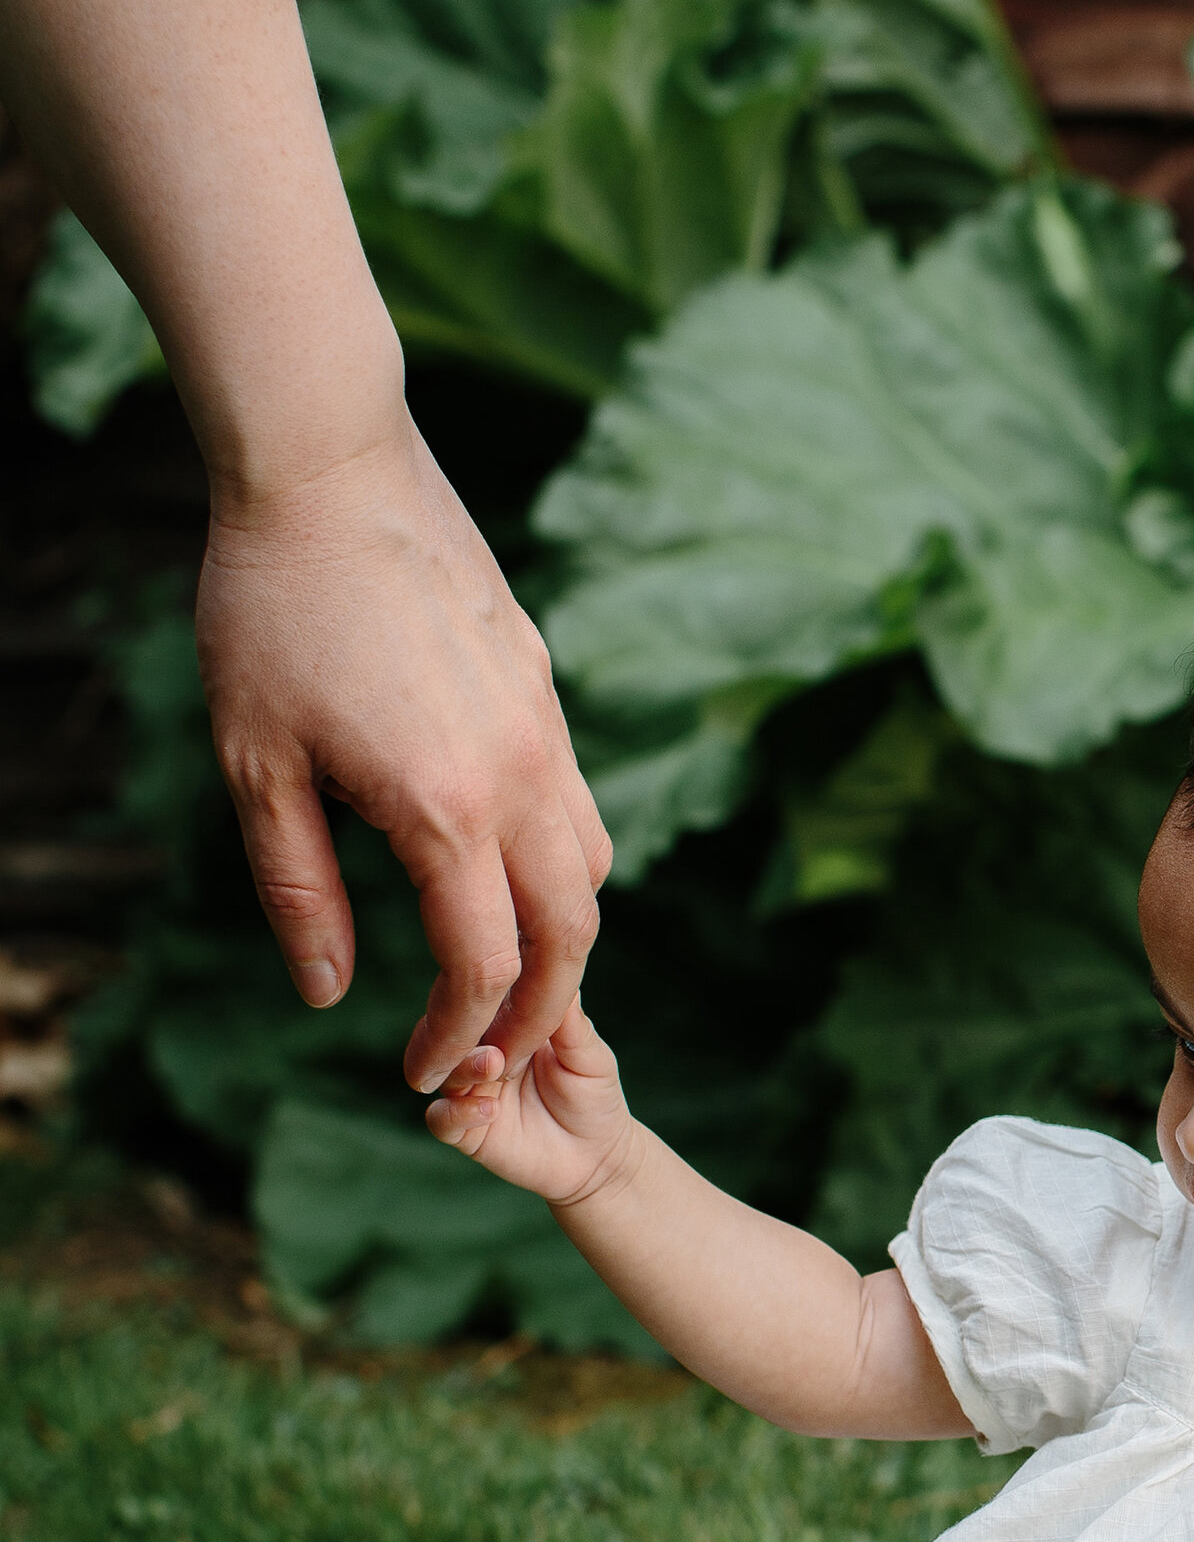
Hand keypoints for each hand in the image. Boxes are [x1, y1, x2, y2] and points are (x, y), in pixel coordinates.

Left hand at [193, 424, 611, 1091]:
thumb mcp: (253, 766)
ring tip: (502, 968)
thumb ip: (299, 890)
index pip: (484, 965)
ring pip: (592, 864)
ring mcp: (543, 725)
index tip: (423, 1073)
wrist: (328, 468)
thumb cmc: (270, 612)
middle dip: (538, 1012)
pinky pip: (575, 797)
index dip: (459, 1038)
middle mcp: (519, 774)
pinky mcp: (540, 683)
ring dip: (561, 935)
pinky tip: (496, 861)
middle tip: (488, 1053)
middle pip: (572, 931)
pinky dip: (556, 860)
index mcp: (445, 808)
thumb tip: (332, 994)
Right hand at [425, 1003, 634, 1207]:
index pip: (480, 1001)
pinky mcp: (466, 1130)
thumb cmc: (594, 1095)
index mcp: (506, 1026)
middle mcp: (481, 1053)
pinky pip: (441, 1118)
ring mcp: (471, 1091)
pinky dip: (456, 1113)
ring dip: (463, 1067)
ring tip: (493, 1066)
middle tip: (494, 1039)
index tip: (498, 990)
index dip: (483, 995)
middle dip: (464, 1032)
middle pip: (450, 1032)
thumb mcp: (589, 1056)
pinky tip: (490, 1109)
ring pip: (440, 1071)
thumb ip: (571, 1022)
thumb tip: (561, 966)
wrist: (597, 1156)